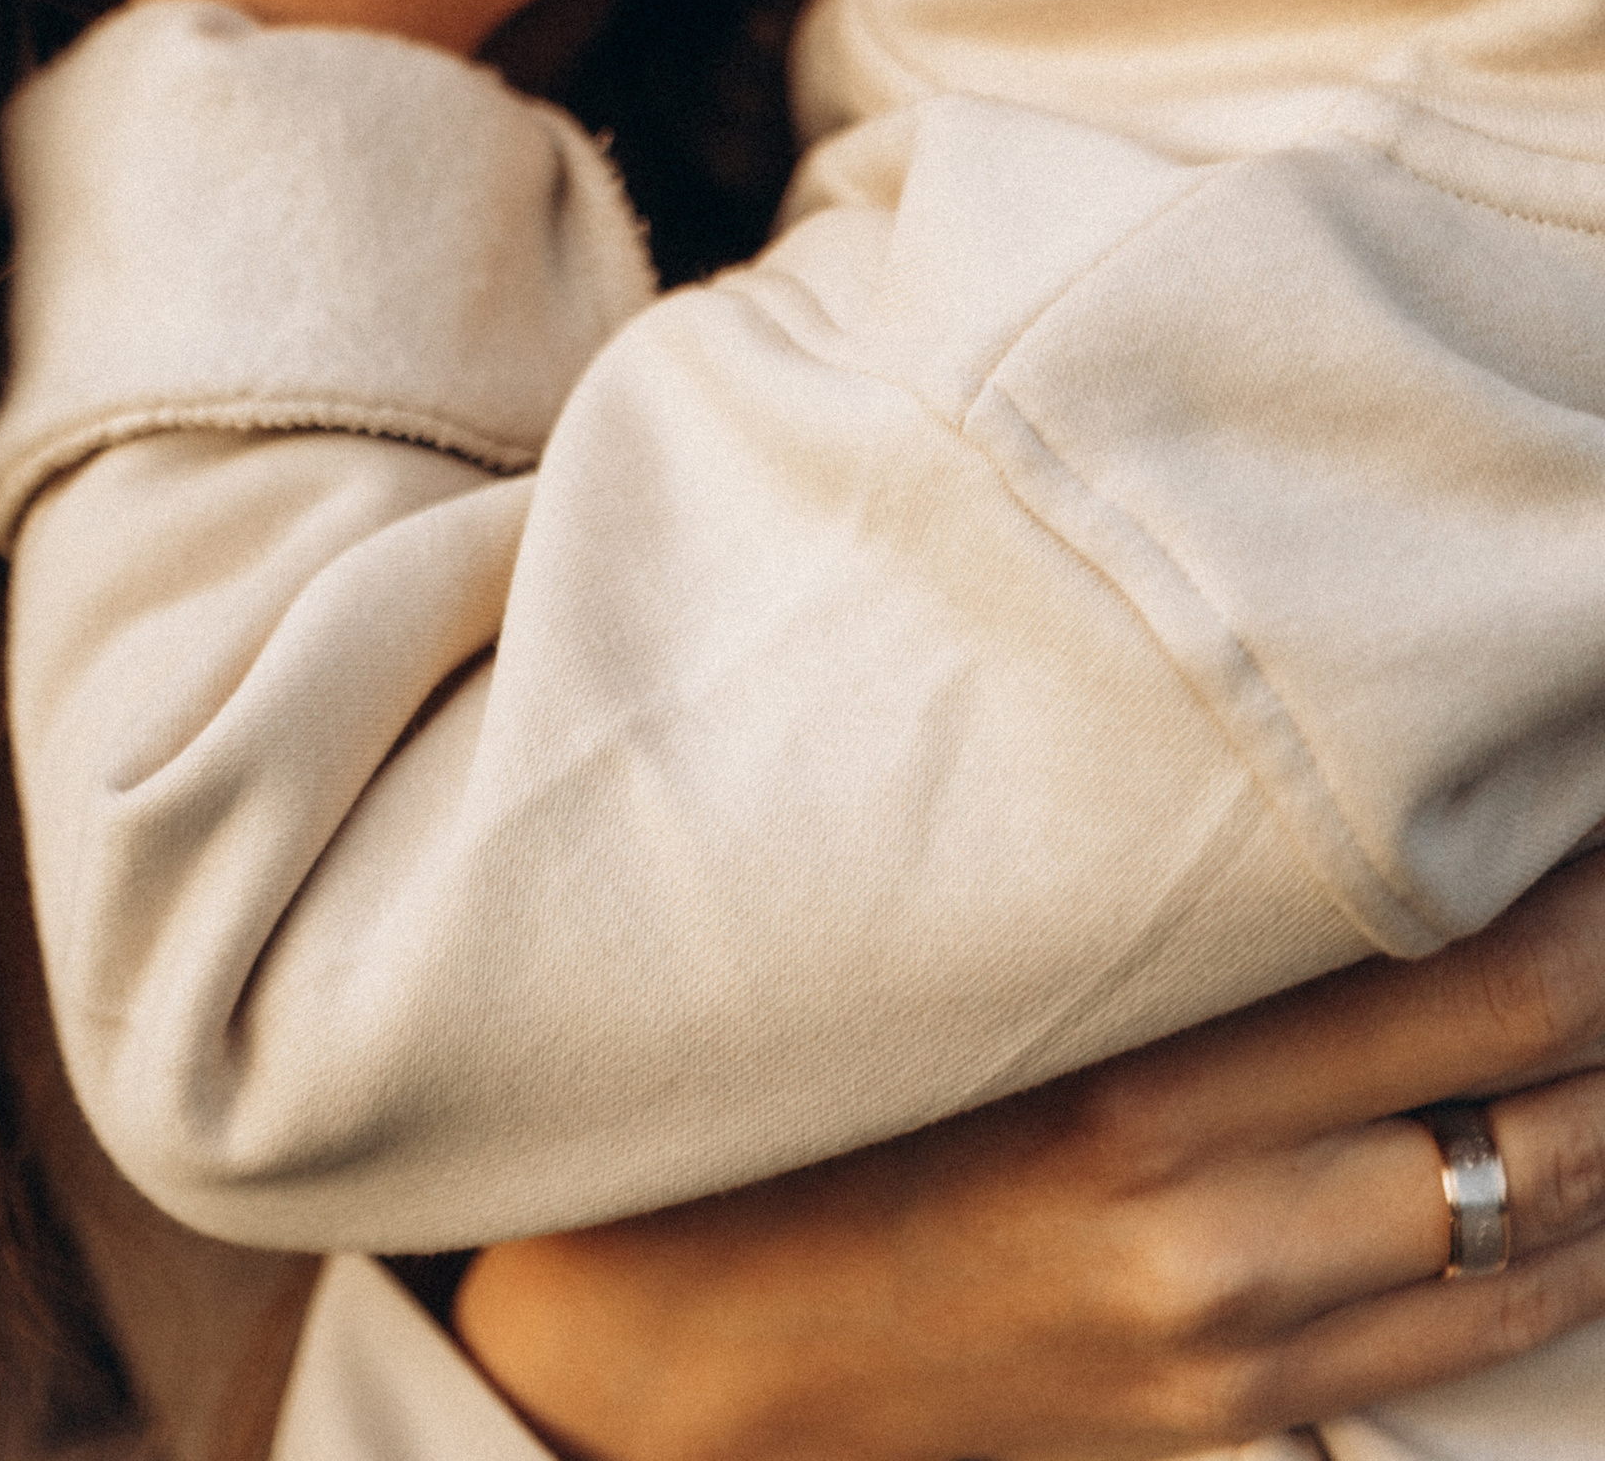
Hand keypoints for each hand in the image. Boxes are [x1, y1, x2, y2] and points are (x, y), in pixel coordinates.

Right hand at [450, 848, 1604, 1458]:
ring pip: (1543, 1231)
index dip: (1585, 879)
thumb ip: (1132, 896)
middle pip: (1542, 1101)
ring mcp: (1237, 1349)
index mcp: (1133, 1081)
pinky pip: (1476, 1342)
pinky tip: (1580, 1158)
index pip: (1465, 969)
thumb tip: (1308, 795)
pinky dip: (1563, 1243)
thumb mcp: (947, 963)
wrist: (669, 1353)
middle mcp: (1214, 1229)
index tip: (1593, 784)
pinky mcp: (1233, 1426)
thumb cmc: (789, 1100)